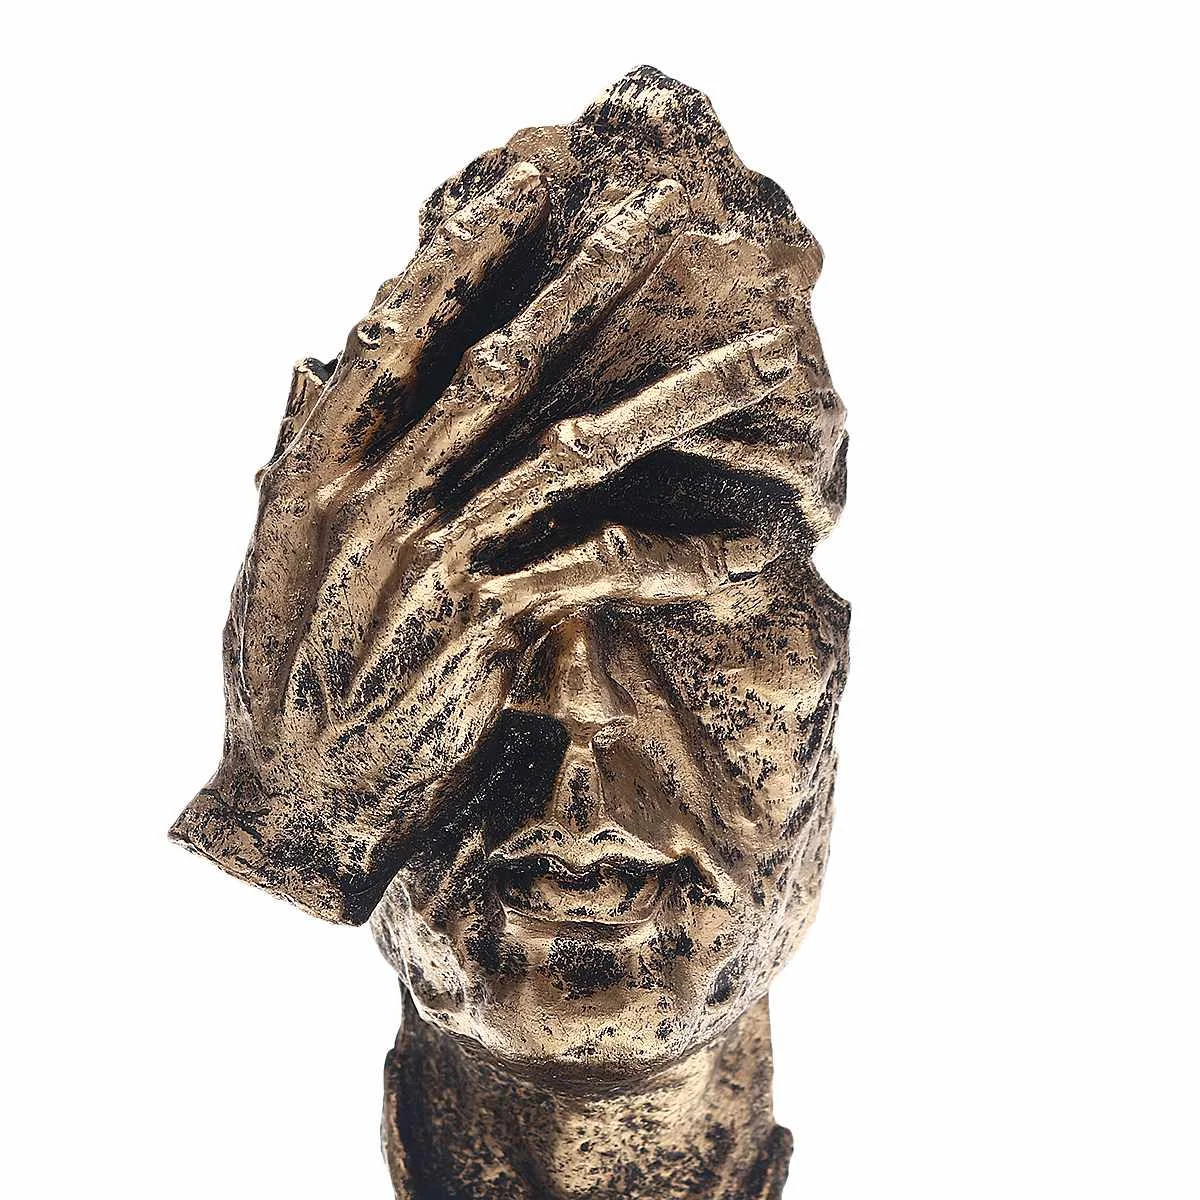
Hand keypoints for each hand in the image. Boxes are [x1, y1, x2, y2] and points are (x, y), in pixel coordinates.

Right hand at [172, 162, 812, 921]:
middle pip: (508, 361)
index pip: (405, 327)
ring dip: (677, 397)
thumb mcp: (270, 552)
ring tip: (760, 358)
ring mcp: (440, 552)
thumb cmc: (281, 674)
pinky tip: (745, 550)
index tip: (532, 185)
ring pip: (577, 448)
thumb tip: (310, 360)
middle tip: (669, 209)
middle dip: (595, 277)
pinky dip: (675, 556)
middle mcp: (384, 489)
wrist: (293, 796)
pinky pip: (601, 568)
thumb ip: (296, 450)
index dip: (470, 251)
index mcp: (325, 461)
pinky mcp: (488, 622)